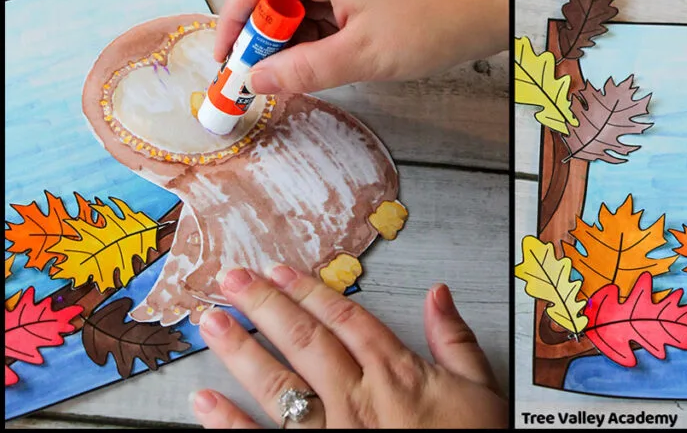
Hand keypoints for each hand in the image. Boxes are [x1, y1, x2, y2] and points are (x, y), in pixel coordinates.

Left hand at [188, 265, 507, 427]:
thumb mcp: (479, 389)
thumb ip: (456, 340)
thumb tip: (439, 296)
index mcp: (394, 373)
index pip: (344, 319)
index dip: (308, 290)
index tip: (279, 272)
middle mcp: (356, 397)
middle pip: (303, 341)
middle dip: (264, 306)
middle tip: (232, 279)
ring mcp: (332, 432)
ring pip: (277, 383)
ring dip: (240, 351)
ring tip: (212, 323)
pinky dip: (230, 422)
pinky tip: (205, 401)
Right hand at [215, 0, 508, 93]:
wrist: (499, 5)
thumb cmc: (442, 18)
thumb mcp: (363, 55)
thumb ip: (304, 70)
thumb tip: (261, 80)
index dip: (234, 23)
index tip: (227, 59)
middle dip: (269, 35)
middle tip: (265, 76)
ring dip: (300, 35)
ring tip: (301, 73)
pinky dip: (327, 28)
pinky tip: (329, 58)